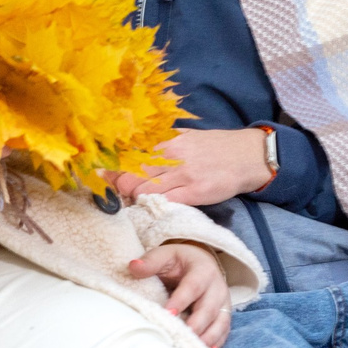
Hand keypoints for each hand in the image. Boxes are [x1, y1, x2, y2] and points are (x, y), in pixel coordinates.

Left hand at [110, 128, 272, 205]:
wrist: (247, 156)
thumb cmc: (215, 148)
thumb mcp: (187, 137)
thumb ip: (162, 142)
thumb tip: (136, 147)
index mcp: (168, 140)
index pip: (131, 153)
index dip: (113, 166)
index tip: (99, 173)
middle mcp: (172, 155)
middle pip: (132, 173)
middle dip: (119, 186)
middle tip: (113, 195)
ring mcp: (183, 174)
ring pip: (145, 189)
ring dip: (133, 199)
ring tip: (128, 204)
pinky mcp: (195, 192)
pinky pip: (166, 202)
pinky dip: (153, 207)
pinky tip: (147, 210)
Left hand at [129, 242, 231, 347]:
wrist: (201, 262)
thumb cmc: (180, 261)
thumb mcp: (166, 255)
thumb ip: (151, 261)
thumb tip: (133, 267)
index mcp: (203, 270)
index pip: (193, 287)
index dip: (181, 300)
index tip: (168, 313)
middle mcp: (217, 288)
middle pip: (208, 309)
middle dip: (196, 324)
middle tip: (180, 337)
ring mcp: (223, 303)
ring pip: (220, 322)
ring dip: (207, 337)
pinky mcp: (224, 315)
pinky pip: (223, 331)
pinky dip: (216, 342)